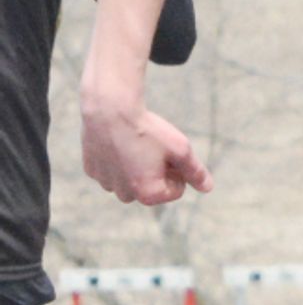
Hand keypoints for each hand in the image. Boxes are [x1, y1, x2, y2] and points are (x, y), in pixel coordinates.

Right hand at [82, 99, 212, 205]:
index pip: (177, 189)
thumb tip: (208, 188)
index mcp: (148, 195)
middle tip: (153, 146)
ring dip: (137, 166)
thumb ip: (195, 171)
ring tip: (136, 143)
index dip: (179, 169)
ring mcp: (105, 183)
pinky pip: (111, 169)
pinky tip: (118, 141)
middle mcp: (125, 195)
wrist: (110, 109)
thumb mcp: (180, 149)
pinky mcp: (91, 170)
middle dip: (157, 170)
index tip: (170, 151)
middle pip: (152, 186)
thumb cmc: (148, 129)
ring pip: (130, 178)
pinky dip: (117, 158)